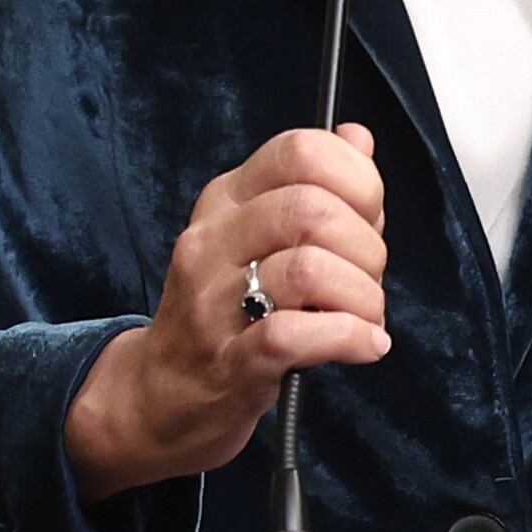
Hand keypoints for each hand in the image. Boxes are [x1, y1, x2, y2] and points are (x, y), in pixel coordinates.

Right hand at [66, 122, 392, 502]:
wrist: (162, 394)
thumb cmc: (230, 309)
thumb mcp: (264, 236)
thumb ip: (318, 188)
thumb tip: (357, 137)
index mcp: (226, 200)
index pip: (299, 151)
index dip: (357, 179)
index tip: (369, 216)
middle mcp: (212, 241)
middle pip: (311, 210)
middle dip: (366, 245)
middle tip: (368, 278)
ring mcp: (213, 302)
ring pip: (308, 269)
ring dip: (363, 295)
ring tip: (367, 316)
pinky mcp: (228, 361)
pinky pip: (294, 335)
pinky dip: (349, 338)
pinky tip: (367, 345)